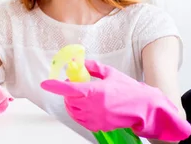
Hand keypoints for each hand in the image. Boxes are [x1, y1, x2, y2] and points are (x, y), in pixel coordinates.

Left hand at [41, 60, 190, 140]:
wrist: (144, 108)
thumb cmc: (129, 90)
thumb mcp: (111, 74)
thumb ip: (94, 67)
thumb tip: (81, 62)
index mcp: (96, 91)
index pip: (69, 89)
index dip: (55, 86)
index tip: (46, 83)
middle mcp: (94, 106)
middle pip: (69, 100)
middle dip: (67, 92)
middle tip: (74, 84)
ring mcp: (96, 118)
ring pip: (72, 111)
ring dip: (71, 102)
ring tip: (80, 95)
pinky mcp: (98, 126)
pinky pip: (80, 120)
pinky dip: (78, 112)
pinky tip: (86, 106)